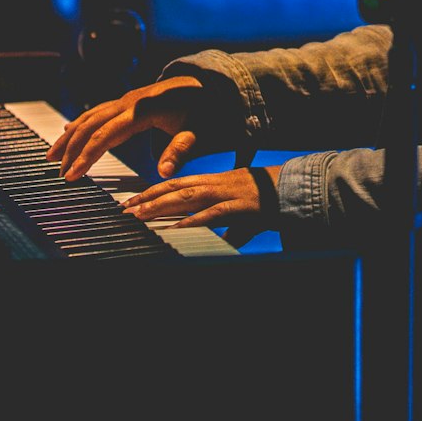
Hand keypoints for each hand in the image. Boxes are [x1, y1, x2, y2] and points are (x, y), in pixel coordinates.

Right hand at [45, 76, 206, 181]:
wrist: (205, 83)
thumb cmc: (201, 109)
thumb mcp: (196, 131)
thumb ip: (179, 150)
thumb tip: (163, 172)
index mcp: (141, 110)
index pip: (105, 136)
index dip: (86, 157)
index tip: (71, 176)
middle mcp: (128, 102)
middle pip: (90, 125)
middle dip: (71, 149)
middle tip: (58, 173)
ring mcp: (126, 100)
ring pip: (90, 117)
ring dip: (70, 135)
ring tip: (52, 156)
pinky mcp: (127, 102)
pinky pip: (97, 112)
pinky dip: (80, 123)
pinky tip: (69, 129)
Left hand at [122, 165, 282, 230]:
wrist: (295, 190)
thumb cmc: (270, 200)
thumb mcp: (244, 211)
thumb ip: (232, 225)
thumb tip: (227, 239)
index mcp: (216, 180)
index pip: (178, 182)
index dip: (154, 190)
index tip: (134, 200)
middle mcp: (217, 183)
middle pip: (176, 188)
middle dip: (149, 198)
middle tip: (126, 208)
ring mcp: (227, 193)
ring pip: (187, 197)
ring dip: (162, 206)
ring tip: (140, 215)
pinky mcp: (238, 207)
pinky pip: (210, 215)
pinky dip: (192, 221)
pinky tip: (175, 227)